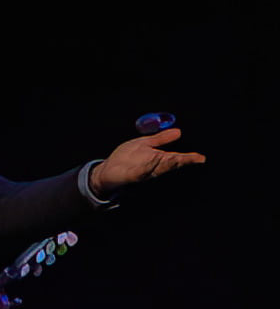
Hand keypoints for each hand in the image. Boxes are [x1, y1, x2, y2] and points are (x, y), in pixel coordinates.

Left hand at [90, 128, 204, 195]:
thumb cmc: (126, 158)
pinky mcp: (132, 176)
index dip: (189, 158)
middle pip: (170, 164)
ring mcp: (143, 172)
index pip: (176, 158)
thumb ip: (161, 139)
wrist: (107, 169)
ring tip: (177, 158)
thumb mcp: (144, 143)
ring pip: (158, 168)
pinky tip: (154, 160)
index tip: (201, 158)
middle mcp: (153, 167)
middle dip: (181, 161)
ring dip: (167, 163)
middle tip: (193, 159)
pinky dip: (148, 167)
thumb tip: (178, 132)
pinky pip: (142, 172)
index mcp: (158, 158)